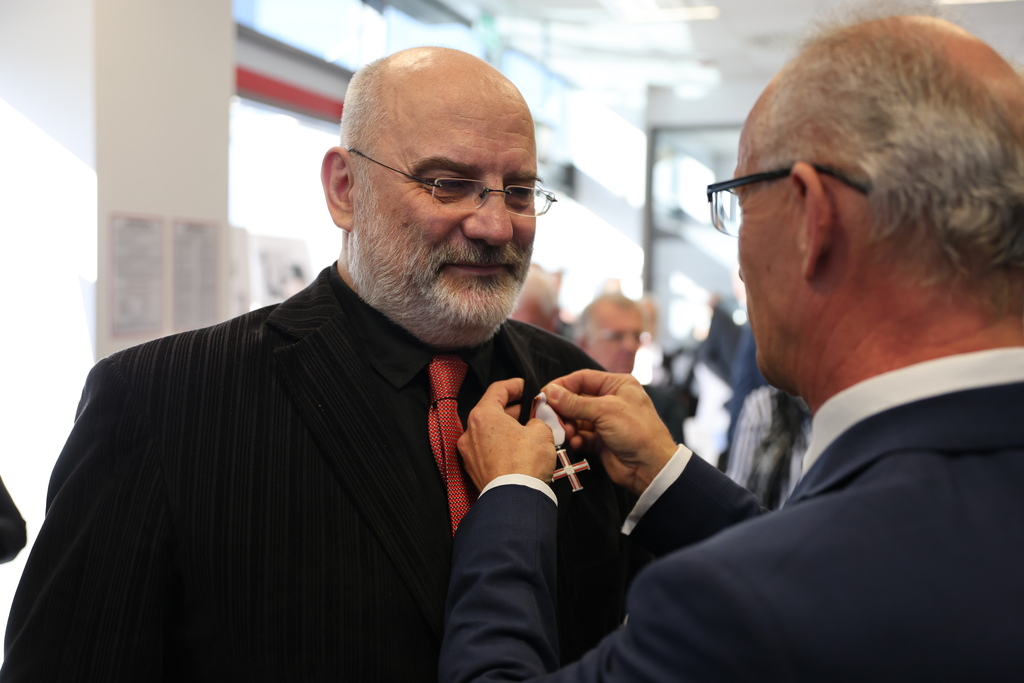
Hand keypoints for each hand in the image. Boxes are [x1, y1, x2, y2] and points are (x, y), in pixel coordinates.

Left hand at [458, 378, 557, 489]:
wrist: (515, 499)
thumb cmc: (525, 463)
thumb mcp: (542, 432)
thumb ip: (538, 420)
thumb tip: (535, 424)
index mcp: (483, 416)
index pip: (497, 390)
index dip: (514, 385)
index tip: (524, 387)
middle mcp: (470, 433)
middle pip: (491, 412)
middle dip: (512, 411)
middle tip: (531, 412)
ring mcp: (469, 454)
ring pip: (489, 433)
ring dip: (507, 430)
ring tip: (527, 433)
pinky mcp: (474, 471)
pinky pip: (488, 452)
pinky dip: (501, 447)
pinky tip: (518, 452)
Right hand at [544, 370, 677, 496]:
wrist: (651, 467)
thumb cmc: (636, 431)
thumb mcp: (605, 411)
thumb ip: (575, 402)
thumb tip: (550, 392)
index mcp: (617, 385)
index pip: (583, 379)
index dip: (563, 385)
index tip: (545, 394)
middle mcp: (610, 400)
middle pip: (576, 399)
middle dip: (563, 409)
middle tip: (550, 417)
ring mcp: (605, 421)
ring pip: (576, 419)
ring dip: (568, 425)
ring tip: (566, 433)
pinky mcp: (600, 440)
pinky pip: (581, 435)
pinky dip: (576, 439)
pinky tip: (576, 443)